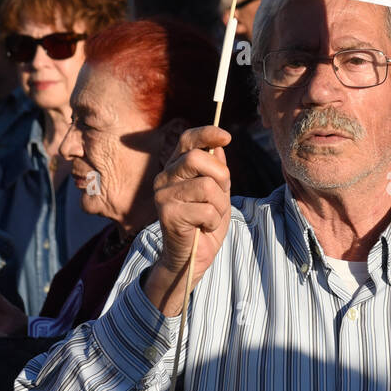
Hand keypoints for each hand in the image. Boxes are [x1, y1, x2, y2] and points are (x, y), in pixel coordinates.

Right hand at [145, 126, 231, 316]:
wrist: (192, 257)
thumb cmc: (205, 223)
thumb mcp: (218, 193)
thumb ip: (217, 170)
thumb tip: (219, 145)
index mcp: (175, 169)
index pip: (187, 140)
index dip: (206, 134)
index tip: (227, 136)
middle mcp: (164, 179)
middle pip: (197, 158)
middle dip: (221, 176)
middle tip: (221, 195)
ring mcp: (163, 196)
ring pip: (206, 186)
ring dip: (219, 205)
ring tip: (211, 216)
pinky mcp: (167, 214)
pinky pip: (206, 210)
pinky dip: (213, 221)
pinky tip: (204, 228)